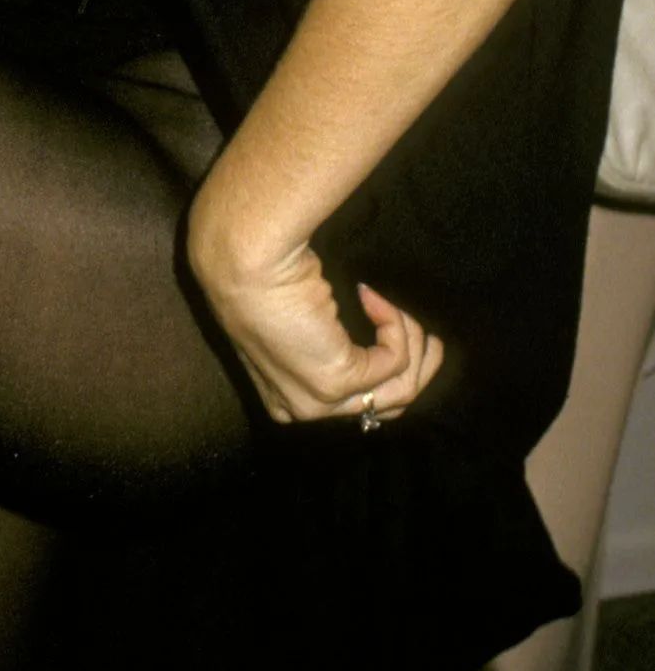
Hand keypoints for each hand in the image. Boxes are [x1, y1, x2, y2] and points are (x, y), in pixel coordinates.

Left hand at [187, 212, 444, 427]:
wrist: (241, 260)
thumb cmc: (262, 276)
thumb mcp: (297, 321)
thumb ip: (328, 343)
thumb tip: (382, 347)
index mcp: (286, 399)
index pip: (356, 406)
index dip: (391, 373)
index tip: (409, 338)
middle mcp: (301, 410)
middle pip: (388, 407)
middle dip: (419, 369)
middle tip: (429, 334)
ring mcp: (319, 402)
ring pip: (400, 390)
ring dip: (414, 345)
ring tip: (405, 310)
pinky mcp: (335, 380)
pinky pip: (395, 359)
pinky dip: (395, 323)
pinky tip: (369, 294)